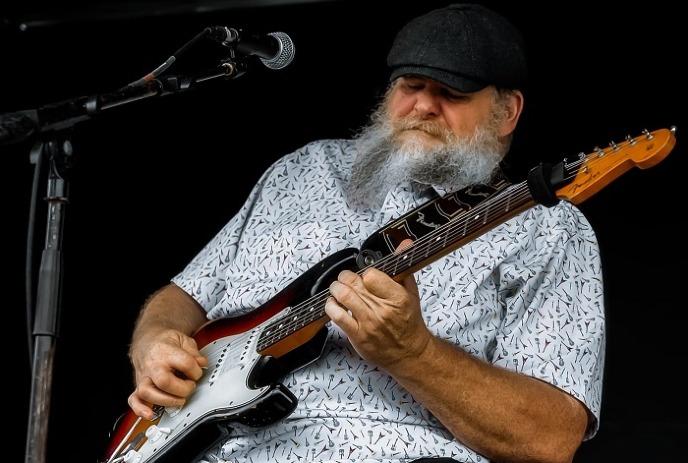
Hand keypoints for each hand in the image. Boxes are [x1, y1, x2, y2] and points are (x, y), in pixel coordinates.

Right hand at [128, 329, 207, 418]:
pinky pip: (134, 400)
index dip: (197, 371)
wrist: (147, 341)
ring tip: (179, 400)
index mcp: (166, 352)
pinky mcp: (138, 386)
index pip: (185, 364)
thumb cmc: (165, 343)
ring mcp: (144, 377)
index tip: (198, 372)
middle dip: (182, 389)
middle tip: (190, 386)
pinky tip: (150, 414)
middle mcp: (153, 365)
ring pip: (148, 393)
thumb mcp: (183, 340)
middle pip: (164, 381)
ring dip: (166, 400)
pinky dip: (140, 409)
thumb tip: (201, 364)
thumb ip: (194, 352)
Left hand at [325, 240, 431, 371]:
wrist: (409, 353)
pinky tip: (334, 304)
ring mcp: (368, 324)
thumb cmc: (408, 322)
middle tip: (345, 279)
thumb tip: (405, 243)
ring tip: (338, 289)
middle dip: (345, 277)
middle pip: (354, 284)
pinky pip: (336, 316)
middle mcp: (383, 310)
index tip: (365, 277)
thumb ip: (404, 266)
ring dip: (336, 289)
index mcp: (398, 298)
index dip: (365, 273)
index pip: (371, 276)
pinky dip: (331, 306)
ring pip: (343, 296)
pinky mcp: (357, 336)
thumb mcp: (411, 292)